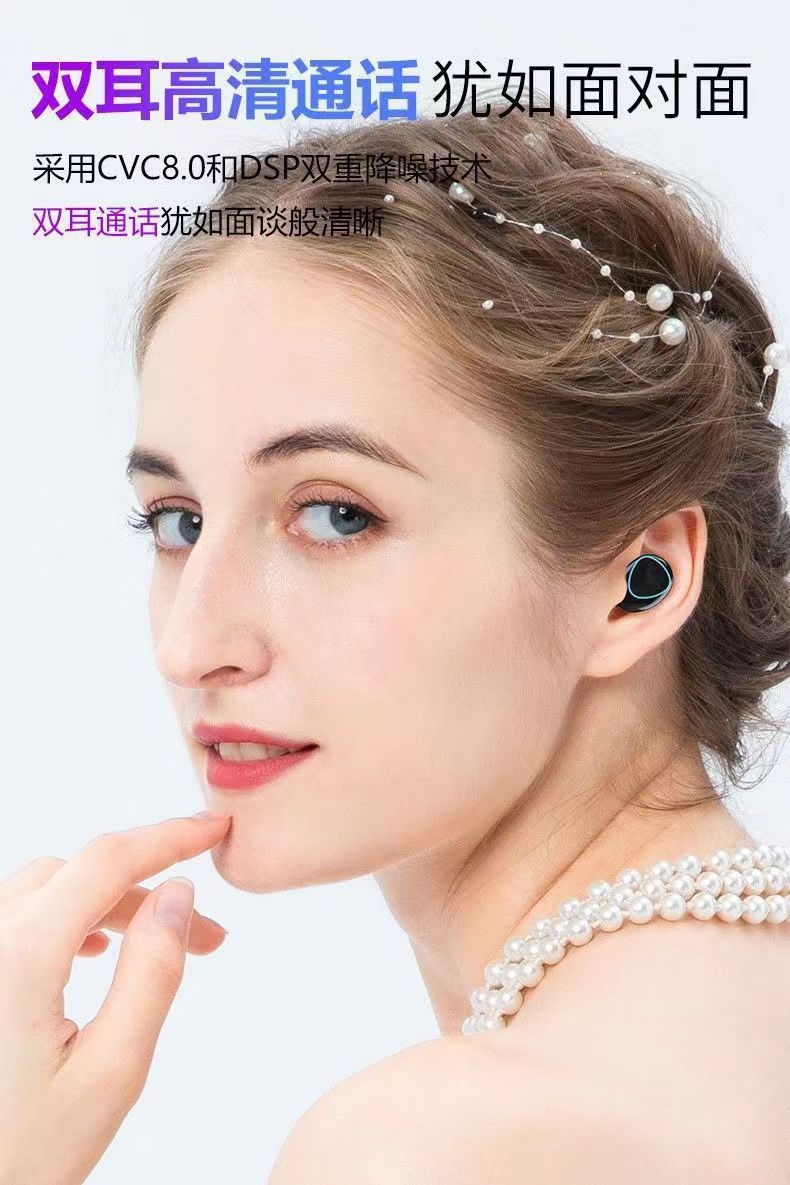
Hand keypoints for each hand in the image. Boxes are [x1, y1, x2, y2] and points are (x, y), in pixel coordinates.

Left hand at [0, 810, 231, 1184]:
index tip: (216, 827)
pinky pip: (18, 911)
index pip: (109, 860)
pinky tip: (90, 951)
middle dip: (151, 886)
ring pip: (49, 887)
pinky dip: (67, 913)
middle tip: (210, 933)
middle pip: (82, 872)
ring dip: (109, 901)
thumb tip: (178, 895)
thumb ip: (152, 973)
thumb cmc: (23, 1153)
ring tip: (156, 942)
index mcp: (22, 954)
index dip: (170, 836)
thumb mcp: (111, 1072)